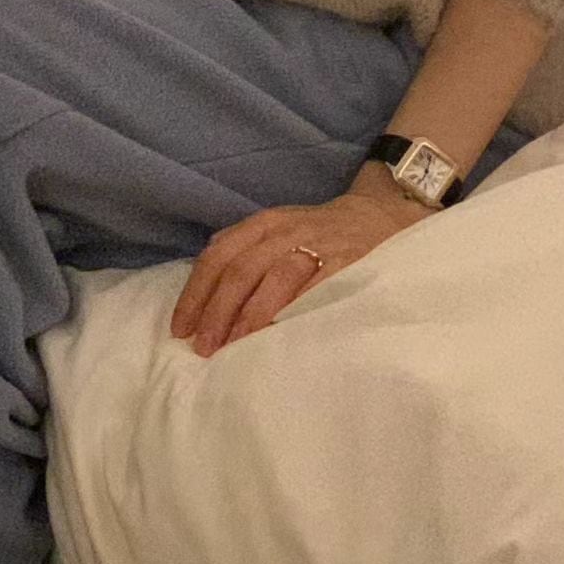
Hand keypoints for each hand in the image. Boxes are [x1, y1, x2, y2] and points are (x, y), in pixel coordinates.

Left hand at [170, 167, 432, 357]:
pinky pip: (315, 288)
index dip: (196, 294)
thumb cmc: (320, 234)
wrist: (383, 215)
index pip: (218, 256)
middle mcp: (285, 232)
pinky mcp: (347, 263)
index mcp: (263, 225)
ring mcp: (317, 245)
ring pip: (274, 278)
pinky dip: (293, 311)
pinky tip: (279, 335)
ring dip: (249, 316)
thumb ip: (243, 255)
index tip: (181, 329)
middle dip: (217, 311)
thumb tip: (202, 298)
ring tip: (234, 347)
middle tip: (204, 348)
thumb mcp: (278, 233)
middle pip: (240, 270)